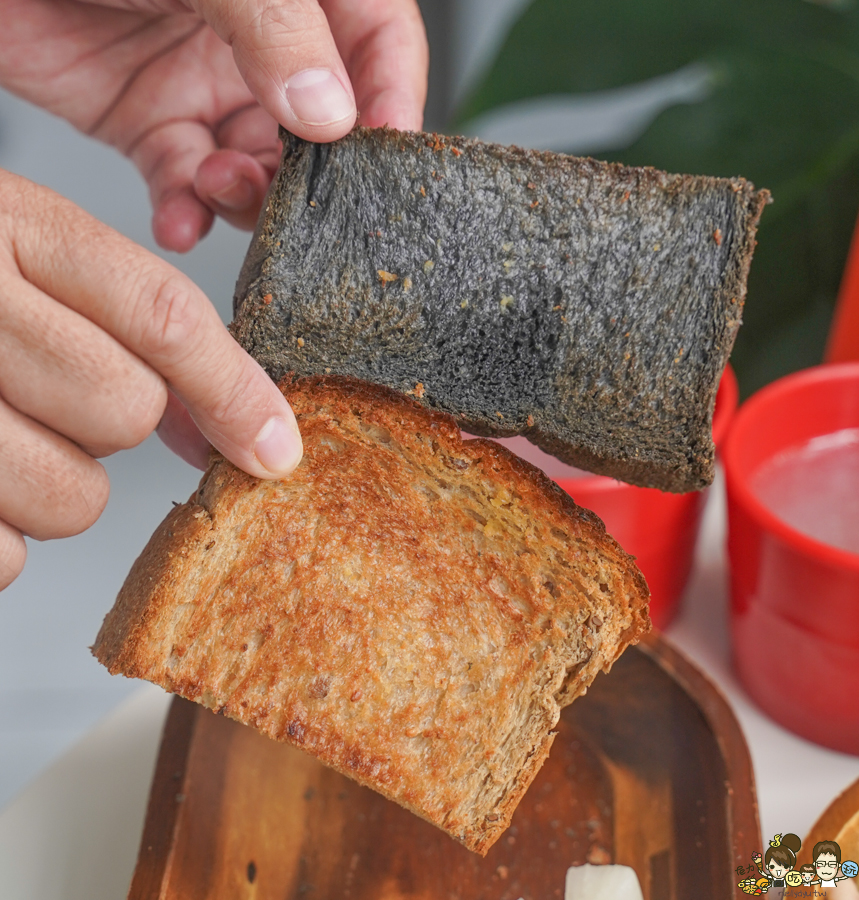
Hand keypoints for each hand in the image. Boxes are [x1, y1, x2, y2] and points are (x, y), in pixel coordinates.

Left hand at [0, 0, 427, 250]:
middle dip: (312, 170)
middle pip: (322, 123)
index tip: (384, 157)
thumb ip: (276, 25)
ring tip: (217, 183)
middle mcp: (259, 37)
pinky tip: (179, 220)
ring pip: (259, 165)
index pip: (378, 40)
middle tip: (292, 190)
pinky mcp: (149, 122)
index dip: (391, 99)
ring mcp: (205, 81)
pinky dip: (186, 211)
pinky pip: (184, 182)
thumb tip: (331, 114)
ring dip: (247, 194)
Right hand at [0, 169, 303, 589]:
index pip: (163, 317)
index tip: (277, 451)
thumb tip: (228, 428)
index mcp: (3, 224)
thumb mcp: (16, 252)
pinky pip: (0, 553)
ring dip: (51, 484)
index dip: (236, 392)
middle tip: (45, 396)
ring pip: (72, 497)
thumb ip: (124, 322)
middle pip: (126, 414)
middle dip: (110, 424)